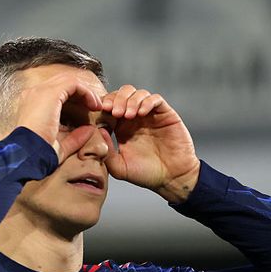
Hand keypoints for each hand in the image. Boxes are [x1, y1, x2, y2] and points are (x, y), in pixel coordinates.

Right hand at [13, 72, 102, 162]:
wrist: (29, 154)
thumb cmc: (39, 153)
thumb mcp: (59, 145)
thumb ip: (74, 137)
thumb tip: (88, 130)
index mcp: (31, 104)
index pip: (55, 92)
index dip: (74, 98)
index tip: (87, 111)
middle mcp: (33, 94)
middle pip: (62, 82)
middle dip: (80, 92)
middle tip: (94, 106)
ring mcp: (40, 91)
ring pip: (69, 81)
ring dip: (85, 92)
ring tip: (96, 105)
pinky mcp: (50, 93)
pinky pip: (73, 84)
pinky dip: (86, 92)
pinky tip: (93, 105)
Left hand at [101, 85, 200, 203]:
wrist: (172, 178)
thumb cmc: (146, 174)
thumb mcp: (120, 168)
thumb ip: (108, 152)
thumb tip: (98, 130)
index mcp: (121, 127)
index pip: (110, 106)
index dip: (105, 105)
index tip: (102, 112)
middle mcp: (135, 118)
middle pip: (122, 94)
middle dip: (116, 99)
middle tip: (114, 112)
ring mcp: (150, 114)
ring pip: (138, 94)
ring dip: (130, 100)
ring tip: (128, 115)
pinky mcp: (165, 114)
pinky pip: (155, 99)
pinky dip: (146, 102)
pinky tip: (141, 113)